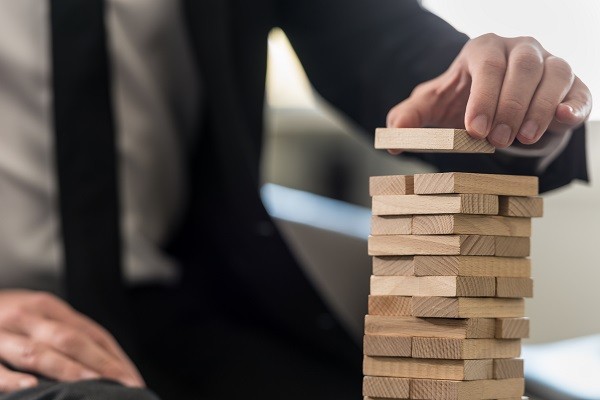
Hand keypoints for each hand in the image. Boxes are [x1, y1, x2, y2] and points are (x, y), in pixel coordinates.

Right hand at [0, 290, 143, 391]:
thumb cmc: (8, 315)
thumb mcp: (39, 315)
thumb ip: (68, 332)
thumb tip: (108, 363)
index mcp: (50, 307)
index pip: (90, 333)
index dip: (113, 357)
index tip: (133, 381)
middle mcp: (29, 316)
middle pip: (70, 339)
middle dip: (99, 365)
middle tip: (123, 387)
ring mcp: (1, 332)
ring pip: (37, 352)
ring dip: (66, 371)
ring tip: (89, 386)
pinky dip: (11, 379)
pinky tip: (30, 388)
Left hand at [386, 33, 591, 150]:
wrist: (493, 108)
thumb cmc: (462, 102)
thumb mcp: (432, 107)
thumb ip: (409, 117)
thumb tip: (393, 134)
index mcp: (484, 49)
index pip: (488, 64)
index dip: (483, 96)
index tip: (475, 130)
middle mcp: (520, 49)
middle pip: (523, 67)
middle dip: (510, 105)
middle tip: (495, 140)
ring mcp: (549, 63)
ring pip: (556, 74)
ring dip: (540, 108)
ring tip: (521, 139)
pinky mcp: (571, 86)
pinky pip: (580, 91)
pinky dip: (575, 105)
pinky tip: (562, 120)